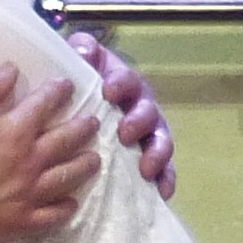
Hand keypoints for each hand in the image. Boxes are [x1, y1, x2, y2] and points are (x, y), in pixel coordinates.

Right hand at [0, 64, 100, 241]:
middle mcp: (30, 161)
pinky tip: (73, 203)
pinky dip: (65, 208)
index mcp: (15, 131)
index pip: (44, 105)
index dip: (57, 91)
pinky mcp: (22, 221)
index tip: (67, 85)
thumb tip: (12, 69)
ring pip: (66, 177)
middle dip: (82, 128)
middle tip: (93, 123)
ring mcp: (29, 193)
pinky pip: (52, 216)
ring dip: (83, 166)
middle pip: (65, 141)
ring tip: (95, 159)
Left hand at [65, 31, 176, 200]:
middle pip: (149, 112)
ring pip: (161, 142)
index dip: (122, 84)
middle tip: (125, 133)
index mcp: (123, 84)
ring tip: (146, 169)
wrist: (77, 108)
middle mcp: (140, 107)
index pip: (128, 79)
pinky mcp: (150, 159)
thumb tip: (83, 51)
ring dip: (156, 154)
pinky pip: (164, 171)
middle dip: (140, 121)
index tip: (110, 91)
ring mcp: (147, 134)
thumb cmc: (79, 84)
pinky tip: (163, 194)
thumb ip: (83, 49)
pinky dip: (166, 181)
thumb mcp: (79, 62)